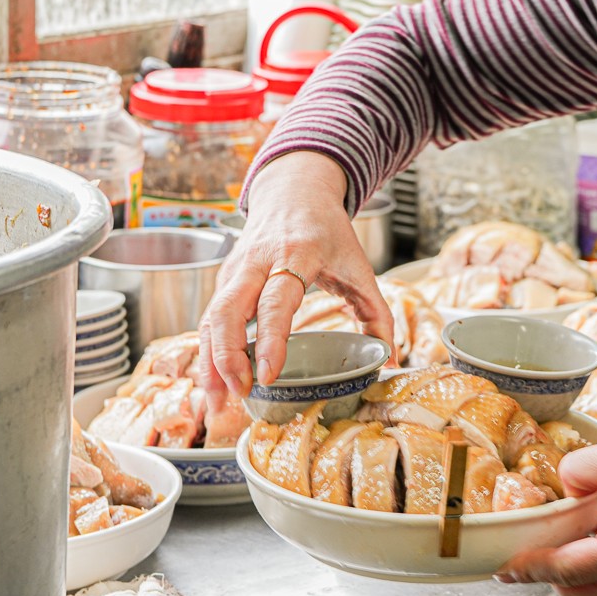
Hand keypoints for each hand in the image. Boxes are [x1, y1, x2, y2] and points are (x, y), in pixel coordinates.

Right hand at [196, 151, 394, 406]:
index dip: (270, 339)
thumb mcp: (359, 267)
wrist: (294, 193)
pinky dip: (207, 353)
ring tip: (218, 402)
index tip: (268, 374)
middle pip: (229, 310)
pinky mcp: (224, 280)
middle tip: (241, 394)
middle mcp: (257, 262)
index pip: (276, 302)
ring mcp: (235, 270)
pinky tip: (213, 383)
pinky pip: (209, 319)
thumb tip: (389, 359)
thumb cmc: (328, 232)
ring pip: (211, 317)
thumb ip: (376, 313)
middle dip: (228, 356)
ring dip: (210, 362)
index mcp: (296, 256)